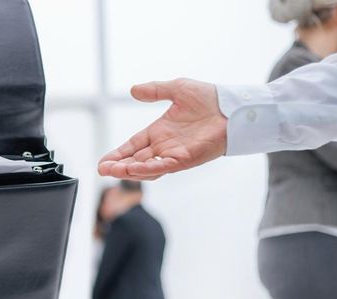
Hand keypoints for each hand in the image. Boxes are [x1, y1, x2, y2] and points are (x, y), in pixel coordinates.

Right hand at [97, 79, 227, 179]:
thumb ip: (155, 91)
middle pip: (136, 160)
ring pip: (147, 167)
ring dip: (129, 170)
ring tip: (112, 171)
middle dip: (118, 166)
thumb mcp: (177, 89)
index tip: (103, 162)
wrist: (234, 107)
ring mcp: (175, 155)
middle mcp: (165, 146)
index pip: (133, 146)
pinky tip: (136, 169)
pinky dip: (149, 169)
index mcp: (160, 132)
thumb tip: (133, 90)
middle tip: (102, 170)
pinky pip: (165, 166)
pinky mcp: (187, 159)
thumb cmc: (211, 99)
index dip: (118, 154)